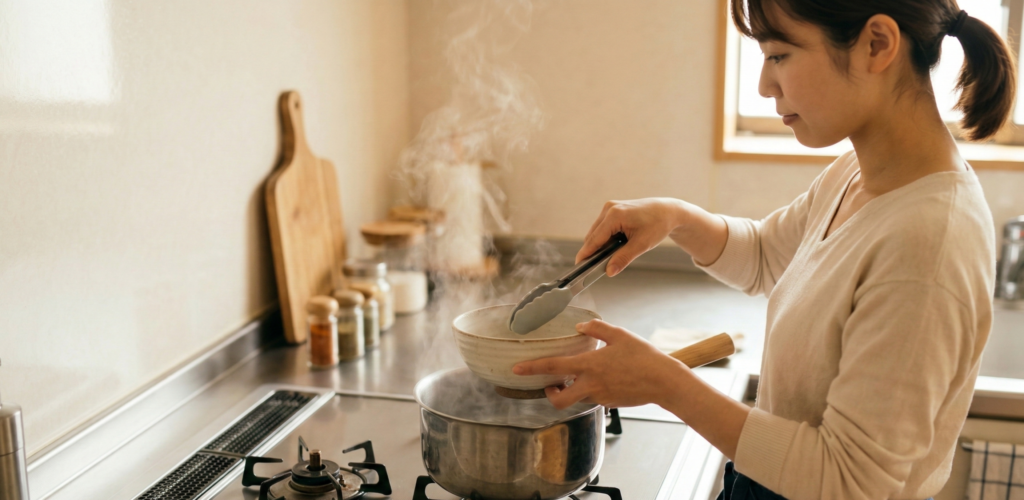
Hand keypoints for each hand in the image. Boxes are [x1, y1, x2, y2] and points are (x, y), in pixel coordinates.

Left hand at [512, 320, 686, 409]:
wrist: (664, 382)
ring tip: (578, 377)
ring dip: (571, 390)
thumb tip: (580, 328)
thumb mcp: (620, 335)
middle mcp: (591, 384)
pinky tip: (603, 379)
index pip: (553, 367)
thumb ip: (597, 329)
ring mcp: (600, 396)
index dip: (532, 368)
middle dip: (549, 394)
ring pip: (576, 398)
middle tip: (550, 384)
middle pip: (558, 399)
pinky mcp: (610, 402)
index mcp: (589, 365)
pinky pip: (593, 398)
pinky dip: (590, 390)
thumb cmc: (644, 357)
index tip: (516, 369)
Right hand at [577, 198, 686, 275]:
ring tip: (609, 257)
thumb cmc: (657, 225)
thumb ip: (623, 258)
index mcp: (615, 215)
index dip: (586, 253)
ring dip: (600, 244)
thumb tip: (609, 271)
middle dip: (594, 251)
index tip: (579, 265)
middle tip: (595, 267)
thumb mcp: (641, 245)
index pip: (595, 238)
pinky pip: (603, 227)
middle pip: (593, 235)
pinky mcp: (612, 209)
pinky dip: (605, 238)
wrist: (668, 211)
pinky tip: (614, 246)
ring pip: (597, 231)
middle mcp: (609, 208)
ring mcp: (610, 207)